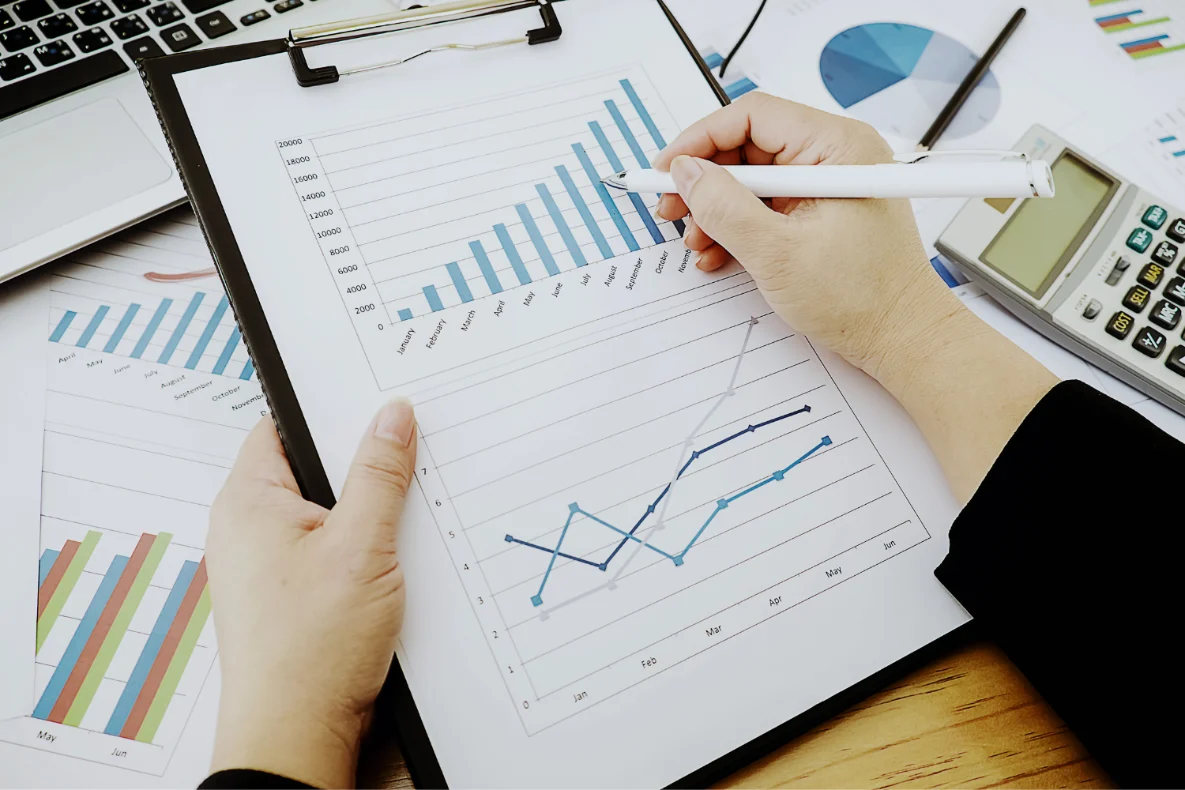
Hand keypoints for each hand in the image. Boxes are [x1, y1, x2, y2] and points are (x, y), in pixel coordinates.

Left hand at [206, 399, 416, 787]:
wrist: (298, 734)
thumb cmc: (309, 650)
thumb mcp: (360, 546)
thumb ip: (379, 475)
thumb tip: (392, 417)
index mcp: (248, 501)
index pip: (283, 424)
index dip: (330, 408)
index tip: (376, 398)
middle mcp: (251, 528)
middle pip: (312, 468)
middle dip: (361, 463)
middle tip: (409, 450)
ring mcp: (271, 564)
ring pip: (329, 512)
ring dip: (368, 511)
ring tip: (407, 510)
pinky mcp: (294, 595)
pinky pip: (332, 549)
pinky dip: (364, 546)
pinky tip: (397, 555)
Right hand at [654, 93, 1055, 500]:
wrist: (901, 339)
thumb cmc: (863, 299)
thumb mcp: (777, 253)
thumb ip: (724, 208)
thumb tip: (686, 173)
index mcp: (837, 147)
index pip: (753, 116)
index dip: (701, 139)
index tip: (668, 168)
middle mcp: (834, 156)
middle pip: (749, 146)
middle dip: (706, 180)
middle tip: (672, 207)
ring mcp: (827, 184)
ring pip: (753, 179)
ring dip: (717, 209)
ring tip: (698, 241)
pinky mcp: (821, 211)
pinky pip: (767, 204)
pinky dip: (738, 226)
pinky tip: (718, 252)